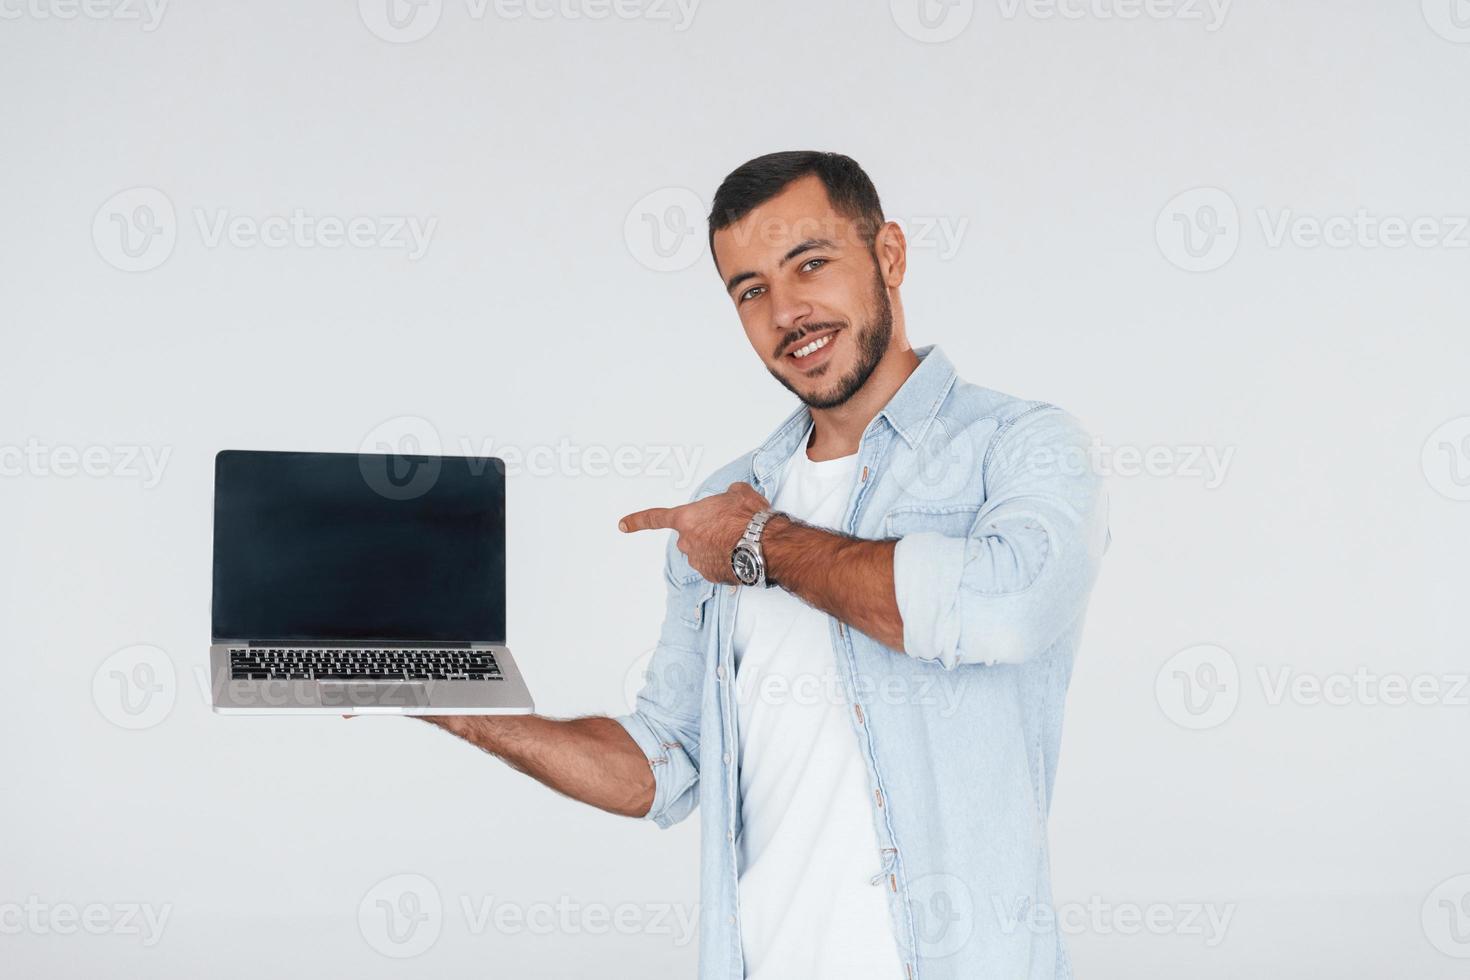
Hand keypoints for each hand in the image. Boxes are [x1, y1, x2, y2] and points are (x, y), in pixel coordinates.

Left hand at [619, 482, 769, 583]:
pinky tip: (742, 554)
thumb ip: (726, 494)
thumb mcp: (738, 493)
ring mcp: (699, 562)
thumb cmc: (749, 518)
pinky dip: (726, 561)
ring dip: (716, 548)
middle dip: (704, 533)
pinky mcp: (713, 577)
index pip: (656, 518)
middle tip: (727, 527)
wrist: (764, 545)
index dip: (638, 520)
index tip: (623, 524)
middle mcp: (688, 542)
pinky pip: (716, 567)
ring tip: (740, 540)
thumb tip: (730, 497)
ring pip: (704, 553)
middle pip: (690, 537)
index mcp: (687, 518)